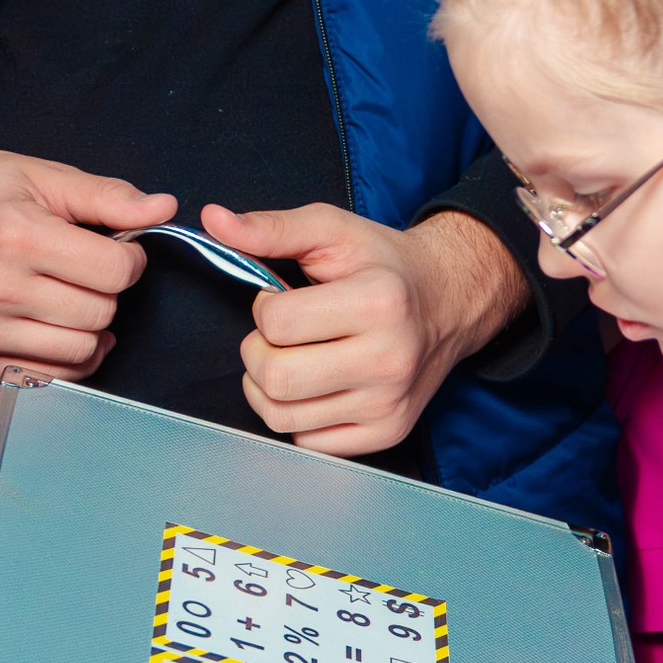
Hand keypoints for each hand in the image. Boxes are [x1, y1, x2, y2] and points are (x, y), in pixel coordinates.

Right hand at [0, 140, 175, 379]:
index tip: (115, 249)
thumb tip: (164, 208)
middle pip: (101, 313)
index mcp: (18, 236)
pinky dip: (64, 356)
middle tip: (83, 269)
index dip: (130, 260)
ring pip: (81, 351)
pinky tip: (54, 326)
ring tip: (67, 295)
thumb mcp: (40, 175)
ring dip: (89, 326)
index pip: (116, 273)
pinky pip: (47, 377)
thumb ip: (106, 196)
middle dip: (106, 291)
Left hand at [203, 203, 528, 455]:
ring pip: (282, 418)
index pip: (276, 324)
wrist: (450, 301)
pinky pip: (307, 442)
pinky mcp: (387, 433)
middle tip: (278, 335)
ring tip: (291, 358)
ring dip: (268, 388)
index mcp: (379, 302)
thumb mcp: (332, 231)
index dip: (265, 307)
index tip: (283, 299)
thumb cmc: (384, 264)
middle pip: (276, 379)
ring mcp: (389, 403)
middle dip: (258, 353)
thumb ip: (271, 227)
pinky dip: (298, 416)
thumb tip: (212, 220)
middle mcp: (389, 359)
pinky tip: (316, 386)